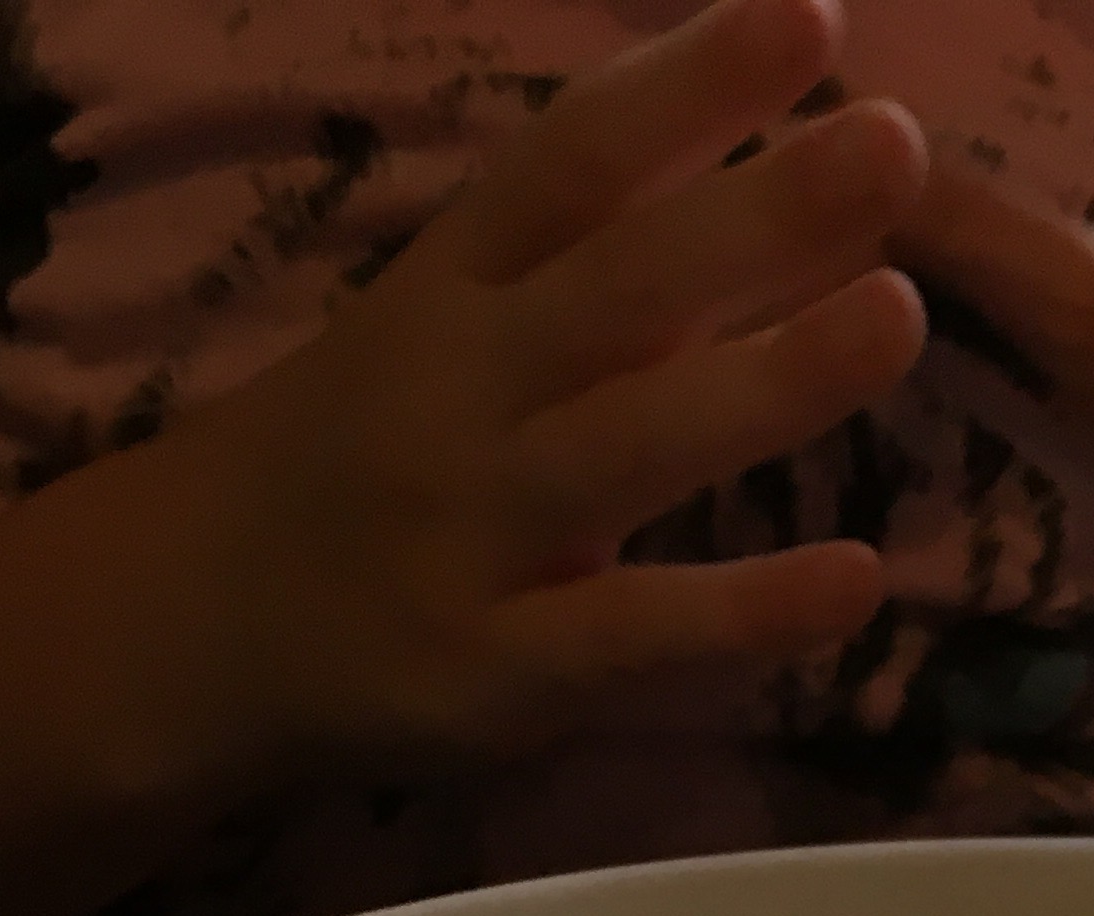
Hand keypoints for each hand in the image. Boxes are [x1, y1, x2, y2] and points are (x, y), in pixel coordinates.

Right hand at [169, 0, 928, 793]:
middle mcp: (457, 394)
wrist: (195, 623)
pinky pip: (632, 636)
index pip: (570, 163)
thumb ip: (591, 269)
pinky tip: (856, 579)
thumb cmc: (359, 459)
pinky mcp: (493, 672)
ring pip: (632, 445)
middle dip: (757, 212)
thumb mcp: (444, 332)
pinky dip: (744, 611)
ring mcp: (472, 535)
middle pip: (617, 287)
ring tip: (898, 313)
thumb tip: (778, 184)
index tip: (813, 20)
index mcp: (447, 289)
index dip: (687, 85)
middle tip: (895, 146)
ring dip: (770, 381)